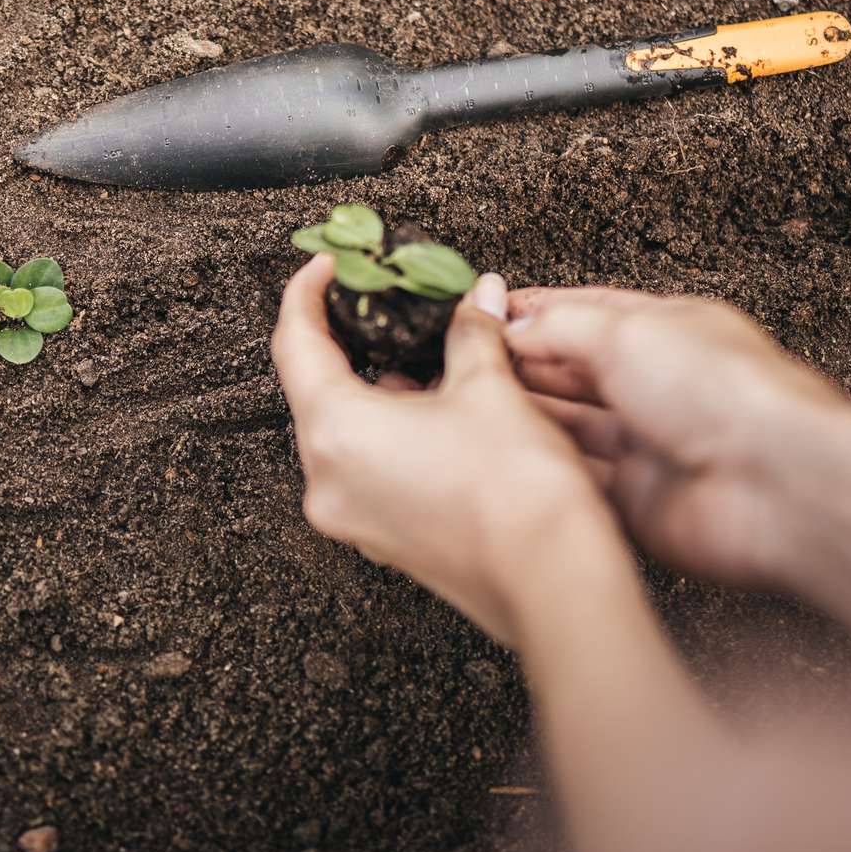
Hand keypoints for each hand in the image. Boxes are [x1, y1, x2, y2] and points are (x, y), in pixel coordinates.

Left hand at [270, 256, 608, 642]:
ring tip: (431, 357)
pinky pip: (369, 468)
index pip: (294, 343)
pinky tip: (441, 411)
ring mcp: (352, 517)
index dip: (308, 293)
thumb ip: (471, 334)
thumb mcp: (490, 389)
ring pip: (346, 431)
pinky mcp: (382, 537)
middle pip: (317, 389)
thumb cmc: (520, 496)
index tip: (329, 266)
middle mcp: (327, 480)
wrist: (556, 585)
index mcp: (335, 433)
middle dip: (355, 342)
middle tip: (387, 305)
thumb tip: (476, 300)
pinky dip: (393, 432)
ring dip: (380, 389)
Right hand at [504, 287, 850, 585]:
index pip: (585, 314)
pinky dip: (543, 470)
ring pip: (569, 429)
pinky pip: (578, 484)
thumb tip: (515, 326)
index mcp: (664, 331)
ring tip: (471, 406)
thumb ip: (560, 327)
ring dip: (525, 417)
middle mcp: (655, 387)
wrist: (773, 484)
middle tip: (463, 360)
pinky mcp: (638, 502)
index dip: (533, 312)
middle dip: (520, 364)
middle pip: (572, 372)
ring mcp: (646, 447)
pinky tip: (506, 459)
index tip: (482, 313)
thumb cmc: (727, 392)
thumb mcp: (626, 329)